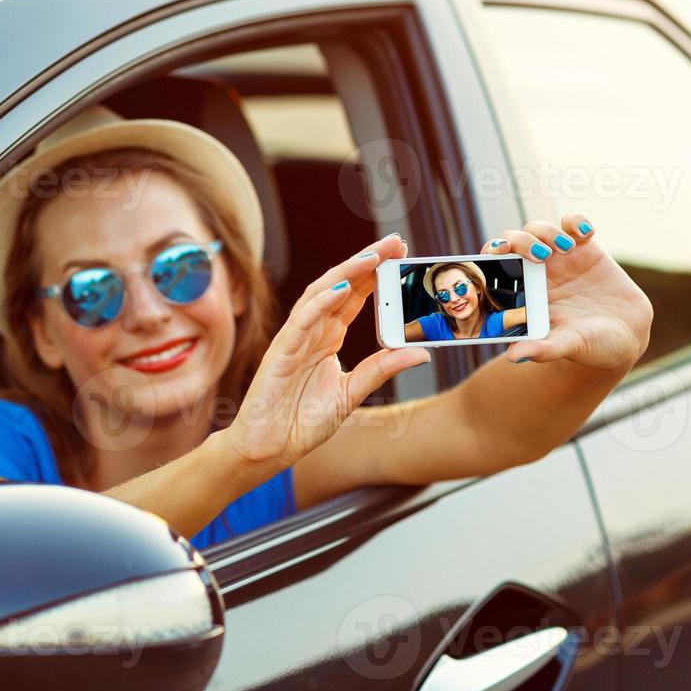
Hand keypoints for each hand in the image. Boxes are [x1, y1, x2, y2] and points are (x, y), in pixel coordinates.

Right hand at [224, 233, 430, 470]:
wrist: (270, 447)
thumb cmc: (302, 421)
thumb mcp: (353, 393)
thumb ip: (382, 369)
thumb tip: (420, 352)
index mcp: (328, 338)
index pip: (355, 296)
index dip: (376, 273)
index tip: (401, 254)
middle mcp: (312, 331)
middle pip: (340, 285)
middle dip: (367, 261)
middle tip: (395, 242)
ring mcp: (295, 338)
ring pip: (320, 293)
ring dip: (346, 272)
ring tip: (373, 256)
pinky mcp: (281, 352)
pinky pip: (301, 321)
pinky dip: (320, 302)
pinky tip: (341, 289)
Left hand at [483, 213, 652, 371]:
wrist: (627, 337)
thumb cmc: (591, 345)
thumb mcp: (568, 346)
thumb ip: (543, 349)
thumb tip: (512, 357)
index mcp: (524, 292)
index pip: (496, 265)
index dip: (492, 253)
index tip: (498, 252)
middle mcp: (537, 272)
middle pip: (514, 240)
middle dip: (520, 240)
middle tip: (540, 254)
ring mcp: (561, 258)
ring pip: (540, 229)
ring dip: (547, 232)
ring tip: (566, 248)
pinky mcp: (586, 248)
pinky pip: (574, 224)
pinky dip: (576, 221)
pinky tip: (585, 233)